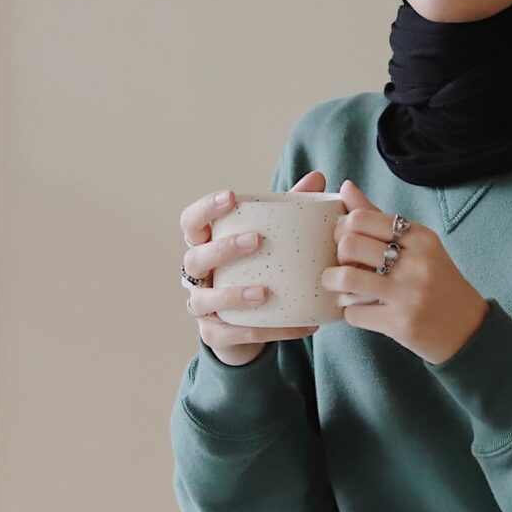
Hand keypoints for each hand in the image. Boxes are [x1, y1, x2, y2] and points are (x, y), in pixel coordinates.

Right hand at [180, 172, 326, 365]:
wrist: (245, 323)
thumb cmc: (254, 267)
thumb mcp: (270, 237)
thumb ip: (289, 208)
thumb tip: (319, 178)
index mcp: (205, 243)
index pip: (192, 221)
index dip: (206, 208)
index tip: (232, 197)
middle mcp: (197, 274)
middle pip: (195, 258)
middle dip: (223, 248)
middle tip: (256, 240)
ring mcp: (201, 305)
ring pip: (206, 300)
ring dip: (233, 294)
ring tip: (264, 293)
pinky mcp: (214, 334)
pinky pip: (234, 333)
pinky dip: (267, 331)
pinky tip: (300, 326)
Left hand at [319, 179, 489, 364]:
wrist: (467, 328)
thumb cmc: (436, 280)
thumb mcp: (416, 244)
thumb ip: (378, 217)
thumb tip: (346, 186)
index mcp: (420, 236)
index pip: (361, 218)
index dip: (342, 228)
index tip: (343, 239)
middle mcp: (416, 262)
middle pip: (350, 244)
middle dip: (337, 255)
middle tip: (342, 263)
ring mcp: (409, 293)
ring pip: (347, 278)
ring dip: (333, 282)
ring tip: (337, 284)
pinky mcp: (401, 323)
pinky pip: (354, 313)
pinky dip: (348, 311)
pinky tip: (357, 307)